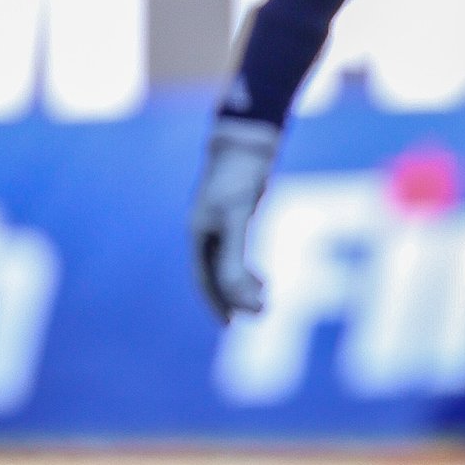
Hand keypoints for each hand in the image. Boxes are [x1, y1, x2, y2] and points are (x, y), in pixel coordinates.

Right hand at [190, 111, 279, 321]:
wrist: (248, 139)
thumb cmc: (239, 176)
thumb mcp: (238, 217)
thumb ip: (233, 257)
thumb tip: (236, 294)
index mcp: (199, 234)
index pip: (203, 279)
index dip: (216, 303)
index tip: (230, 325)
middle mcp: (204, 231)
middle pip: (214, 275)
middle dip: (234, 298)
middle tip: (260, 314)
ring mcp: (219, 223)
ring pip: (227, 265)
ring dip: (243, 285)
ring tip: (266, 299)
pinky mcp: (235, 215)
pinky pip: (237, 251)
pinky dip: (248, 268)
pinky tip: (263, 277)